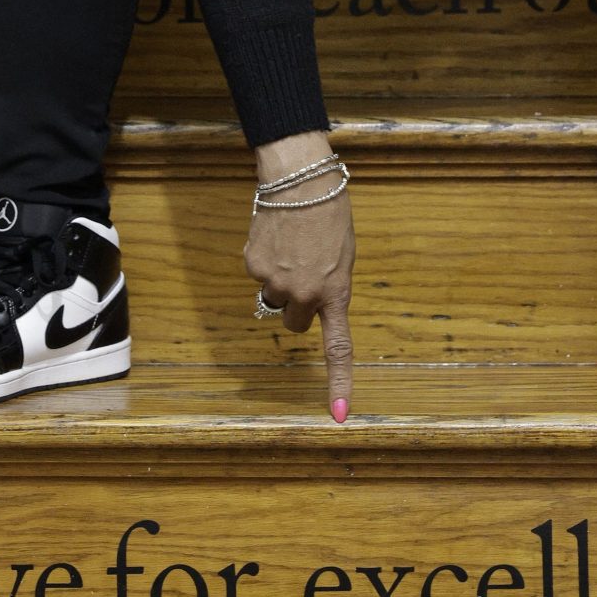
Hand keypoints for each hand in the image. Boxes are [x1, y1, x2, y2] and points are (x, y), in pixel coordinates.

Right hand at [245, 133, 354, 420]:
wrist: (299, 180)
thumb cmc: (329, 213)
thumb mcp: (344, 255)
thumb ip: (331, 286)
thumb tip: (310, 301)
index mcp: (335, 292)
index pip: (337, 348)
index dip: (338, 383)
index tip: (337, 416)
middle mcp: (304, 294)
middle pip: (293, 323)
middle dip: (296, 306)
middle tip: (303, 273)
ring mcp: (275, 282)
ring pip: (273, 297)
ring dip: (279, 280)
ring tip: (291, 246)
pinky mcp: (252, 266)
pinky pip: (257, 274)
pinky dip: (264, 260)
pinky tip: (274, 236)